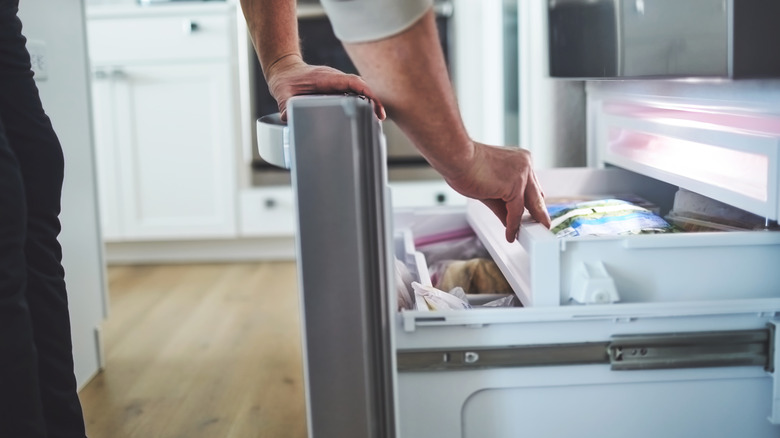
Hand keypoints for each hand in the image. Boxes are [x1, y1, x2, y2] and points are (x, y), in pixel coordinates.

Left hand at [265, 54, 385, 120]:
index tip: (373, 102)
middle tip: (380, 116)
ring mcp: (338, 84)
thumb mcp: (282, 94)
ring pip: (359, 90)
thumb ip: (285, 106)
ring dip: (370, 102)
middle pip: (360, 86)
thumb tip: (288, 118)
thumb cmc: (286, 81)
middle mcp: (335, 79)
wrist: (285, 71)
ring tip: (377, 119)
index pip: (351, 81)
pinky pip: (354, 94)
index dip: (365, 91)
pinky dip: (363, 103)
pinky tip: (367, 116)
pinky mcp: (337, 90)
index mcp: (326, 78)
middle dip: (372, 99)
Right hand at [442, 142, 550, 241]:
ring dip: (526, 222)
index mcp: (519, 160)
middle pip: (536, 195)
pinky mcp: (515, 186)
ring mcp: (522, 174)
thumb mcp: (488, 188)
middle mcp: (524, 165)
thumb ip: (501, 205)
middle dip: (538, 213)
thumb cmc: (465, 166)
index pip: (531, 186)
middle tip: (542, 226)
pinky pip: (516, 211)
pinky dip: (513, 225)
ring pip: (529, 204)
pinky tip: (510, 234)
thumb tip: (508, 221)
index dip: (531, 202)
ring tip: (526, 235)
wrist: (457, 157)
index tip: (533, 214)